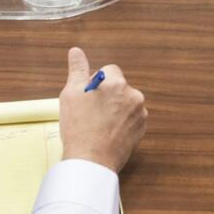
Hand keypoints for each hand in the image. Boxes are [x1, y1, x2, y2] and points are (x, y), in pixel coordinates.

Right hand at [59, 47, 146, 171]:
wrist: (91, 161)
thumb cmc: (79, 127)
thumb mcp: (71, 93)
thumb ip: (77, 69)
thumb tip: (76, 52)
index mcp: (117, 83)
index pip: (109, 70)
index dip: (96, 81)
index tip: (87, 96)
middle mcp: (133, 95)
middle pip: (119, 86)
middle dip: (107, 94)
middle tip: (90, 111)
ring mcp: (139, 114)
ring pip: (125, 103)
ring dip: (115, 108)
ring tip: (98, 124)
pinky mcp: (141, 130)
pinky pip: (131, 118)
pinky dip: (121, 122)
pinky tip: (107, 132)